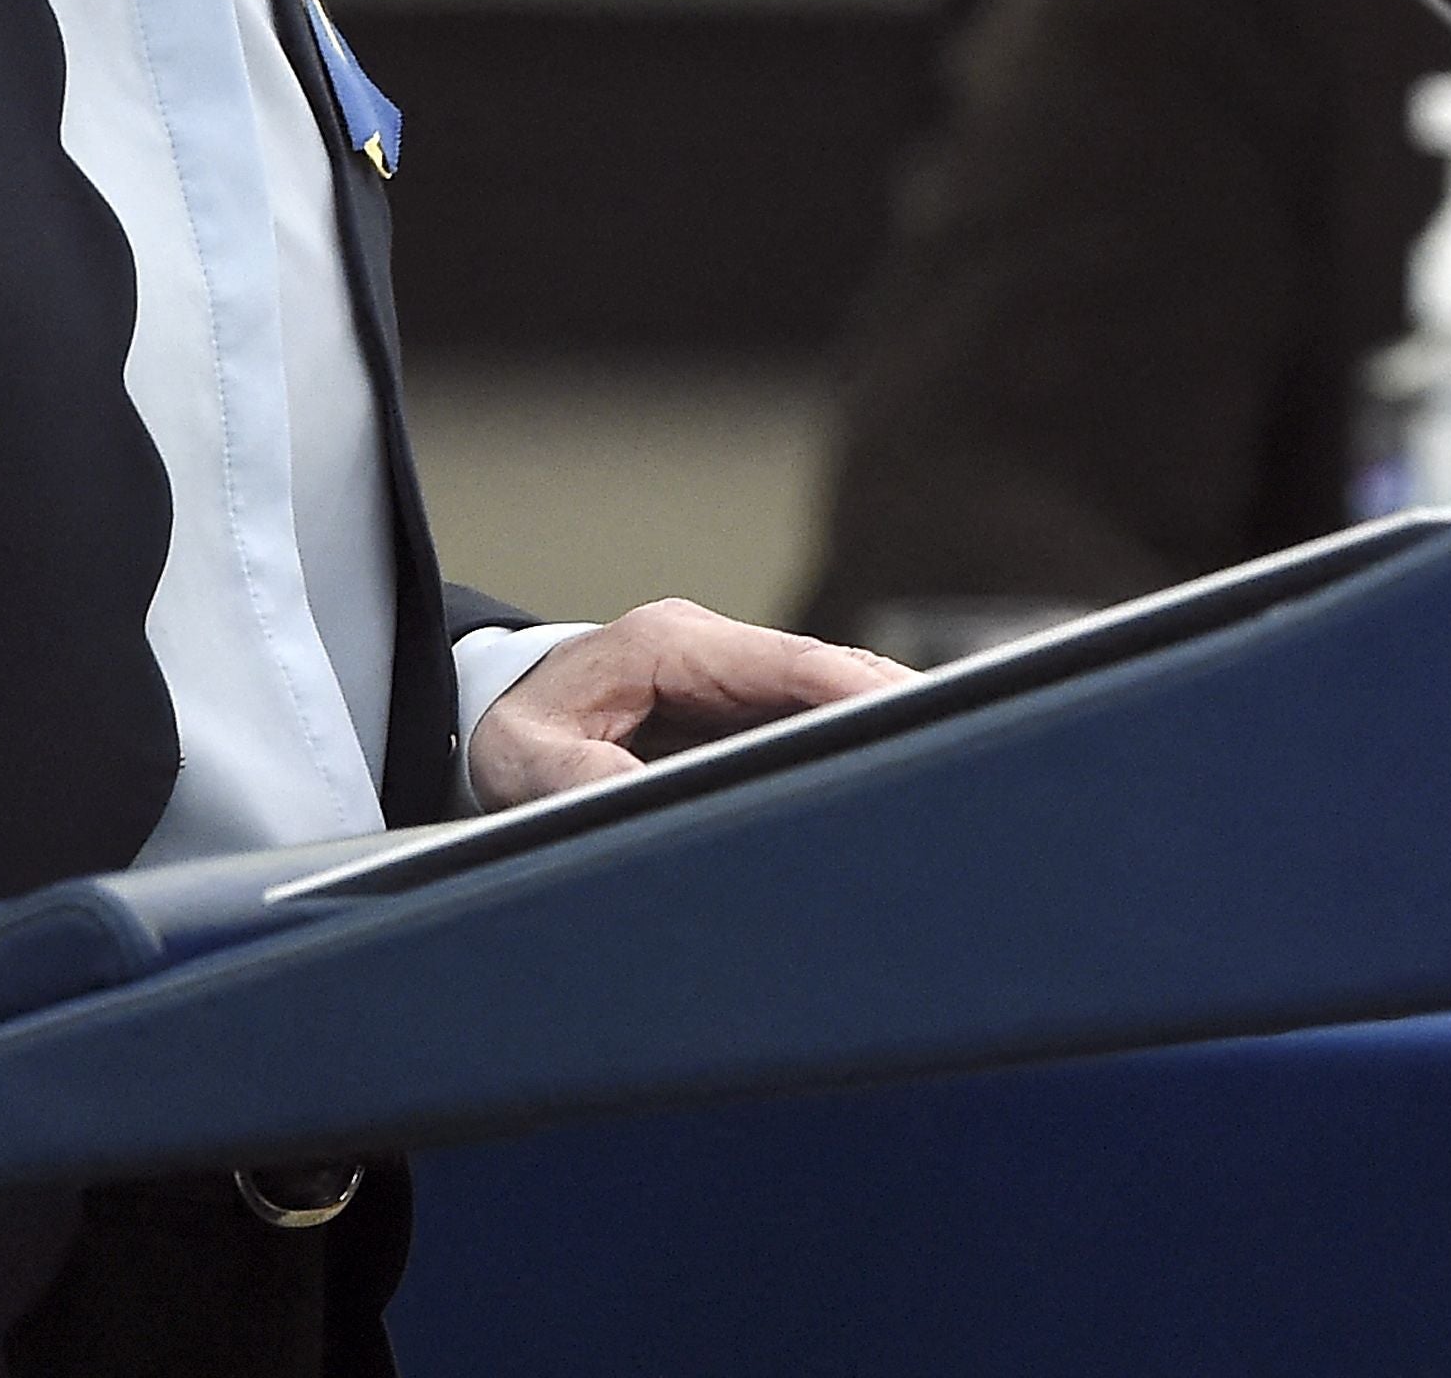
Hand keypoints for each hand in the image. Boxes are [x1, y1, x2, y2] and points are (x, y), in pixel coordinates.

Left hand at [467, 599, 911, 808]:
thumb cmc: (508, 733)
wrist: (488, 713)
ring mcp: (727, 674)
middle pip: (823, 673)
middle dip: (889, 707)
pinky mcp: (733, 707)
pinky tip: (886, 779)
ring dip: (875, 726)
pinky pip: (805, 719)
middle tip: (962, 743)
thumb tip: (644, 806)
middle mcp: (710, 648)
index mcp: (669, 643)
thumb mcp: (527, 763)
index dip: (853, 688)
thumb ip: (582, 782)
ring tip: (943, 765)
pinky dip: (847, 743)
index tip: (910, 712)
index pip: (785, 661)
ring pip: (825, 694)